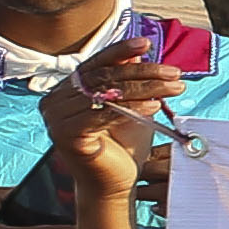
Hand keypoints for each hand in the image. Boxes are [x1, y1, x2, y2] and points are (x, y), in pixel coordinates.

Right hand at [38, 41, 176, 205]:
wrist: (115, 184)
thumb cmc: (122, 145)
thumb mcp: (130, 106)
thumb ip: (128, 80)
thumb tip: (137, 52)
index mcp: (65, 91)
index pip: (95, 65)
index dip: (121, 52)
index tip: (146, 44)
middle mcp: (54, 101)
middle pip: (104, 78)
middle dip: (143, 73)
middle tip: (174, 73)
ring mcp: (56, 119)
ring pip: (107, 94)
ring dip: (145, 89)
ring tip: (173, 87)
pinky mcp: (66, 135)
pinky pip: (103, 115)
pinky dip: (132, 108)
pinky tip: (155, 106)